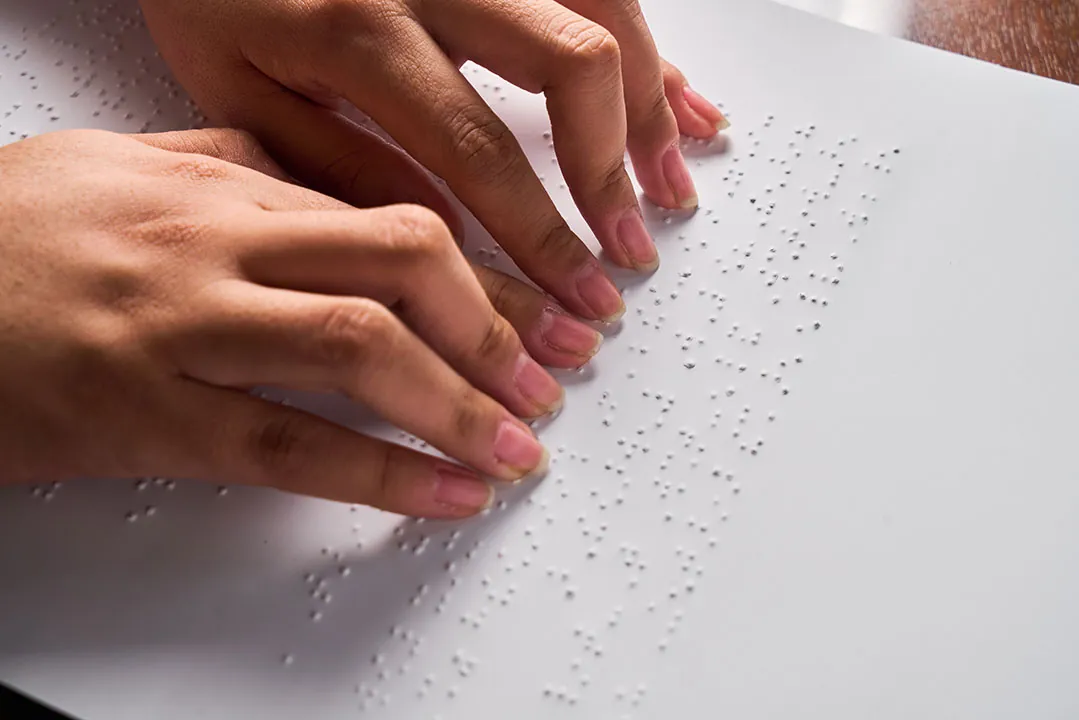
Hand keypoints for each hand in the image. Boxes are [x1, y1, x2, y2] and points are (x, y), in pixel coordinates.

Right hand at [0, 129, 600, 517]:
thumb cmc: (20, 237)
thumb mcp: (133, 170)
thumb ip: (238, 170)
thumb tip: (327, 185)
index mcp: (224, 185)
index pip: (395, 216)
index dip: (485, 271)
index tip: (542, 308)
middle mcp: (219, 248)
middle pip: (400, 265)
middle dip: (494, 325)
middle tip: (555, 374)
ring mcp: (187, 332)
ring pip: (360, 351)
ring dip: (460, 403)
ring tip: (521, 444)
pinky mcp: (154, 420)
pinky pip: (293, 449)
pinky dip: (384, 476)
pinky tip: (445, 496)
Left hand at [137, 0, 729, 323]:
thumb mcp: (242, 95)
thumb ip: (340, 165)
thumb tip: (446, 237)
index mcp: (364, 29)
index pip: (481, 149)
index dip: (542, 231)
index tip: (575, 292)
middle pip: (574, 66)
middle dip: (613, 173)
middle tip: (629, 251)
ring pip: (606, 13)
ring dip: (653, 108)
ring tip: (673, 186)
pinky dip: (650, 47)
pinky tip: (682, 98)